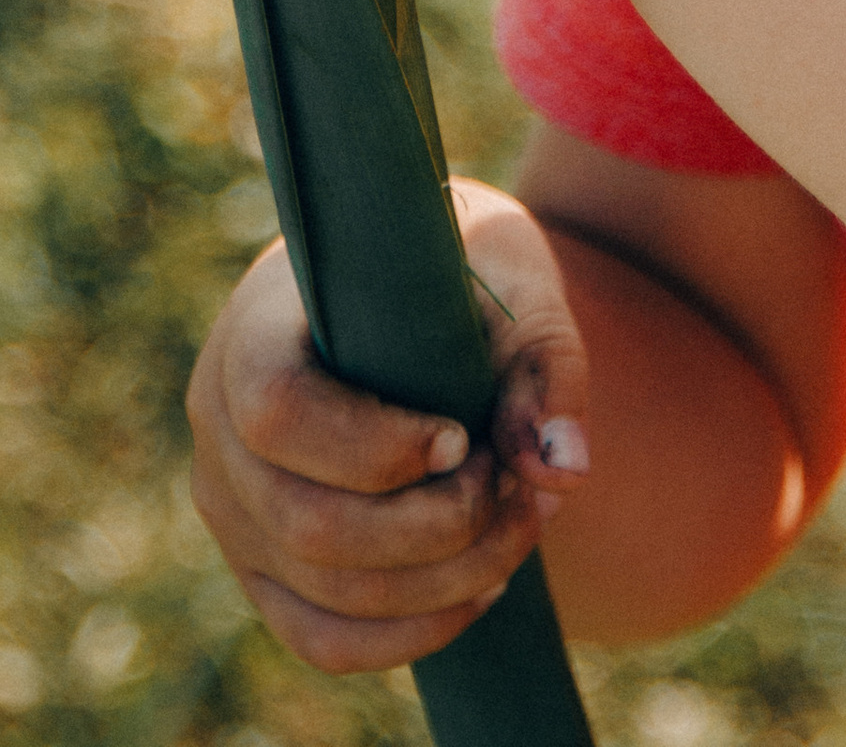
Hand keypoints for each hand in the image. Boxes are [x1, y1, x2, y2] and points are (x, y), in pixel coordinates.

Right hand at [187, 183, 588, 671]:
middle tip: (516, 486)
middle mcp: (220, 428)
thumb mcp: (508, 278)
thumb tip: (562, 469)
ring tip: (523, 522)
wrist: (414, 288)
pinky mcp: (265, 568)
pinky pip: (323, 639)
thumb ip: (542, 360)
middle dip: (435, 526)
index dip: (374, 447)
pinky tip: (485, 585)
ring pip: (323, 593)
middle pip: (305, 524)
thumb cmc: (458, 271)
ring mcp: (234, 509)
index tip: (460, 438)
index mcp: (255, 331)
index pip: (277, 412)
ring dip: (443, 579)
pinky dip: (412, 631)